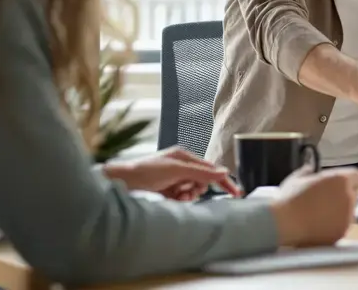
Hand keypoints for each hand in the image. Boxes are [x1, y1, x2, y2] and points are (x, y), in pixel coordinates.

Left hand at [102, 146, 238, 200]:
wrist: (122, 182)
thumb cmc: (146, 171)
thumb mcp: (177, 170)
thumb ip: (201, 172)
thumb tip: (223, 172)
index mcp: (184, 157)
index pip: (210, 168)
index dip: (222, 180)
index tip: (235, 192)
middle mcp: (180, 167)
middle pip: (202, 181)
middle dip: (198, 189)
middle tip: (187, 193)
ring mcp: (173, 179)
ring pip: (192, 191)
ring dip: (189, 196)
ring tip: (177, 197)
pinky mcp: (166, 191)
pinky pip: (182, 198)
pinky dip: (180, 201)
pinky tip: (171, 200)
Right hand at [269, 167, 357, 247]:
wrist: (284, 223)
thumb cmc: (289, 197)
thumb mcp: (297, 178)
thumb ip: (308, 172)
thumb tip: (310, 169)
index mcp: (341, 180)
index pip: (357, 176)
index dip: (347, 180)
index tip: (335, 184)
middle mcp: (349, 198)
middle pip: (354, 195)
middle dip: (344, 197)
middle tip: (325, 200)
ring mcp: (347, 217)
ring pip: (349, 212)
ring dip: (339, 212)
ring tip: (319, 215)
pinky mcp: (342, 233)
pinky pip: (342, 226)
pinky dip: (334, 226)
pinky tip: (318, 226)